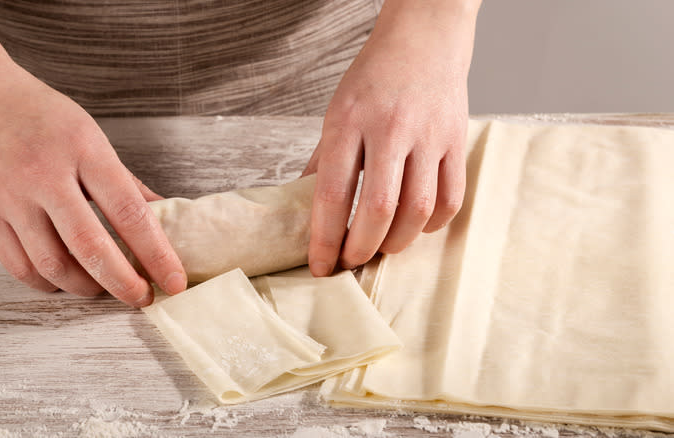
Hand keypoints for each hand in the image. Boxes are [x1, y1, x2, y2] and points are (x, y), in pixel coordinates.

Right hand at [0, 57, 186, 305]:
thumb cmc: (39, 111)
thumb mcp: (91, 134)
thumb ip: (125, 181)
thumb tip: (162, 217)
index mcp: (84, 149)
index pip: (129, 212)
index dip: (157, 254)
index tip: (174, 281)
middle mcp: (45, 174)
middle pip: (91, 247)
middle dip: (123, 282)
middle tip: (142, 298)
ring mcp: (10, 195)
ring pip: (52, 264)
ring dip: (85, 287)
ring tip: (104, 288)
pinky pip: (18, 265)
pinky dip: (46, 282)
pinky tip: (64, 280)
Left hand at [303, 0, 480, 274]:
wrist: (424, 40)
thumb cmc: (374, 79)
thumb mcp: (335, 112)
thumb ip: (322, 161)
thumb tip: (306, 211)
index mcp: (348, 122)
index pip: (331, 193)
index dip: (323, 238)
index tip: (319, 265)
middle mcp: (389, 129)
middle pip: (378, 209)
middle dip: (361, 248)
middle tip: (351, 261)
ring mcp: (428, 136)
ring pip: (417, 210)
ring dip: (396, 242)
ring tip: (381, 247)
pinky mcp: (456, 141)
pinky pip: (450, 199)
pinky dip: (432, 224)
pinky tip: (416, 226)